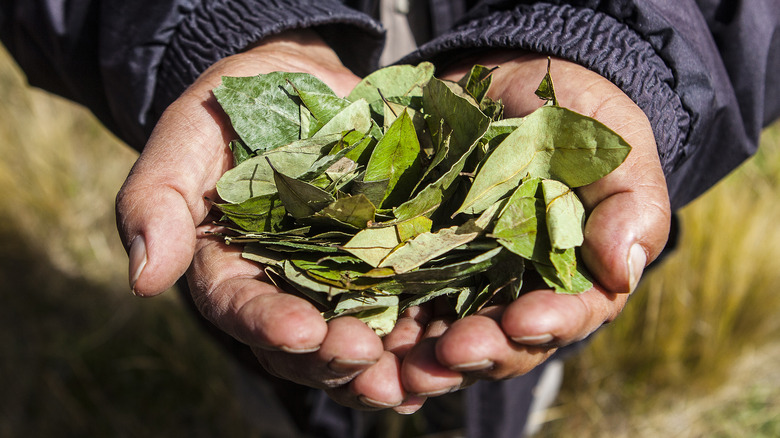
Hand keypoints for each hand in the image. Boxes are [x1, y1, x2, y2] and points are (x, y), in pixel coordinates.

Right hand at [115, 30, 423, 412]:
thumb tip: (143, 280)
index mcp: (228, 266)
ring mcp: (339, 280)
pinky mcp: (387, 263)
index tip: (299, 331)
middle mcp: (284, 287)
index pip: (240, 307)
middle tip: (363, 357)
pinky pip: (406, 308)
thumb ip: (158, 199)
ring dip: (382, 366)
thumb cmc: (235, 106)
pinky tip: (445, 349)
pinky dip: (423, 335)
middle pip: (302, 344)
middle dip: (331, 357)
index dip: (267, 324)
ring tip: (411, 376)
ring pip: (356, 341)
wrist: (300, 84)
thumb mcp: (188, 135)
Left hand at [394, 53, 671, 394]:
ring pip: (447, 338)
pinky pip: (399, 304)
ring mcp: (463, 280)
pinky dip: (385, 331)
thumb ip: (629, 204)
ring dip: (428, 360)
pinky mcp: (416, 261)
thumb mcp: (612, 147)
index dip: (547, 325)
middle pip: (502, 343)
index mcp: (572, 276)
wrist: (508, 86)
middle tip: (453, 352)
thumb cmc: (574, 118)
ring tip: (402, 369)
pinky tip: (366, 345)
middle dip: (480, 352)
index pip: (567, 315)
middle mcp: (516, 291)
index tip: (522, 321)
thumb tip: (624, 269)